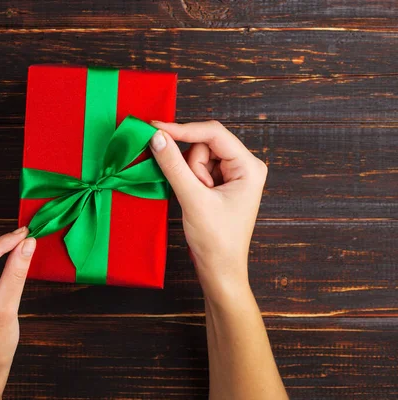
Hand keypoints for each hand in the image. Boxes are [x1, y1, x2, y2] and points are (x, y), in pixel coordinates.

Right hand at [149, 120, 266, 298]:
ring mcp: (233, 175)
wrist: (220, 270)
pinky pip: (197, 169)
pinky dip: (189, 180)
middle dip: (190, 166)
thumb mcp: (192, 199)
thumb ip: (173, 165)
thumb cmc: (216, 240)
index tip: (154, 128)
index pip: (213, 133)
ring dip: (189, 176)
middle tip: (194, 192)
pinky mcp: (221, 184)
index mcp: (249, 166)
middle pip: (204, 145)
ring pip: (198, 157)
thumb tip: (157, 137)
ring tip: (197, 200)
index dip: (183, 129)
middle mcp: (245, 166)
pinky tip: (193, 198)